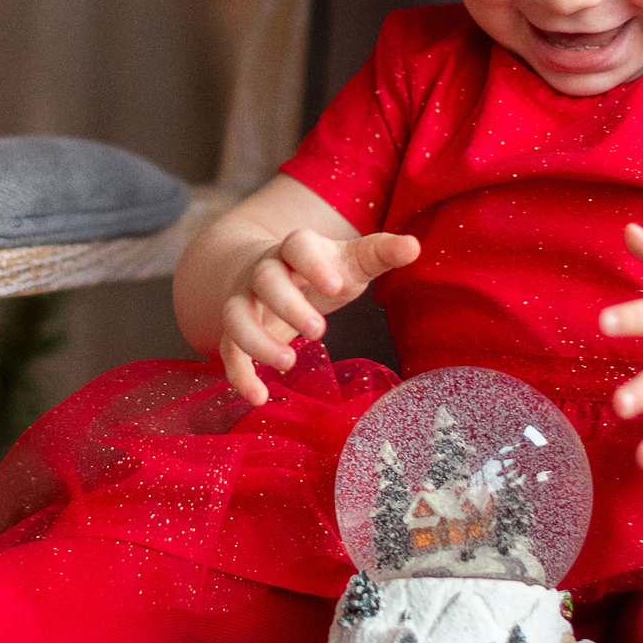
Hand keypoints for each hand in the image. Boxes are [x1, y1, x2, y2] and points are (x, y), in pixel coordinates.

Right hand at [219, 228, 418, 403]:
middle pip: (265, 279)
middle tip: (320, 331)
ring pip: (236, 315)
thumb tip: (415, 246)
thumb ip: (380, 253)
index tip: (336, 287)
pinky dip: (239, 374)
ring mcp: (244, 300)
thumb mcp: (349, 261)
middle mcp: (264, 271)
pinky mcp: (234, 330)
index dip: (313, 264)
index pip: (297, 245)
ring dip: (257, 340)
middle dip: (289, 305)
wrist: (261, 271)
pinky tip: (259, 397)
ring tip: (288, 363)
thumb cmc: (318, 270)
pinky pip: (228, 350)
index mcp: (295, 249)